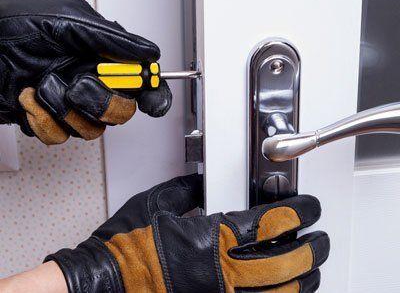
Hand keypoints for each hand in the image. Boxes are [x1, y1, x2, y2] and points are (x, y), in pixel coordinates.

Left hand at [0, 0, 171, 144]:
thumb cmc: (12, 26)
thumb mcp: (66, 22)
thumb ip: (111, 39)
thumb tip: (148, 52)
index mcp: (99, 58)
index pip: (140, 81)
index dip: (153, 93)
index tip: (153, 101)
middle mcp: (89, 82)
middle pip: (122, 113)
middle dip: (101, 103)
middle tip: (80, 84)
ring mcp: (70, 105)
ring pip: (92, 130)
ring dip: (64, 109)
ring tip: (44, 84)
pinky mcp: (49, 121)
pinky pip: (60, 138)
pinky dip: (42, 120)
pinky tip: (30, 98)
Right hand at [46, 174, 329, 292]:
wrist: (99, 285)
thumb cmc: (123, 248)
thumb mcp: (154, 203)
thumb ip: (186, 190)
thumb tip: (203, 184)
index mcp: (207, 238)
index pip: (269, 223)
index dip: (297, 213)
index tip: (309, 208)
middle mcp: (219, 273)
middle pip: (286, 263)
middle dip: (313, 249)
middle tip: (322, 239)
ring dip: (305, 281)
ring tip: (314, 269)